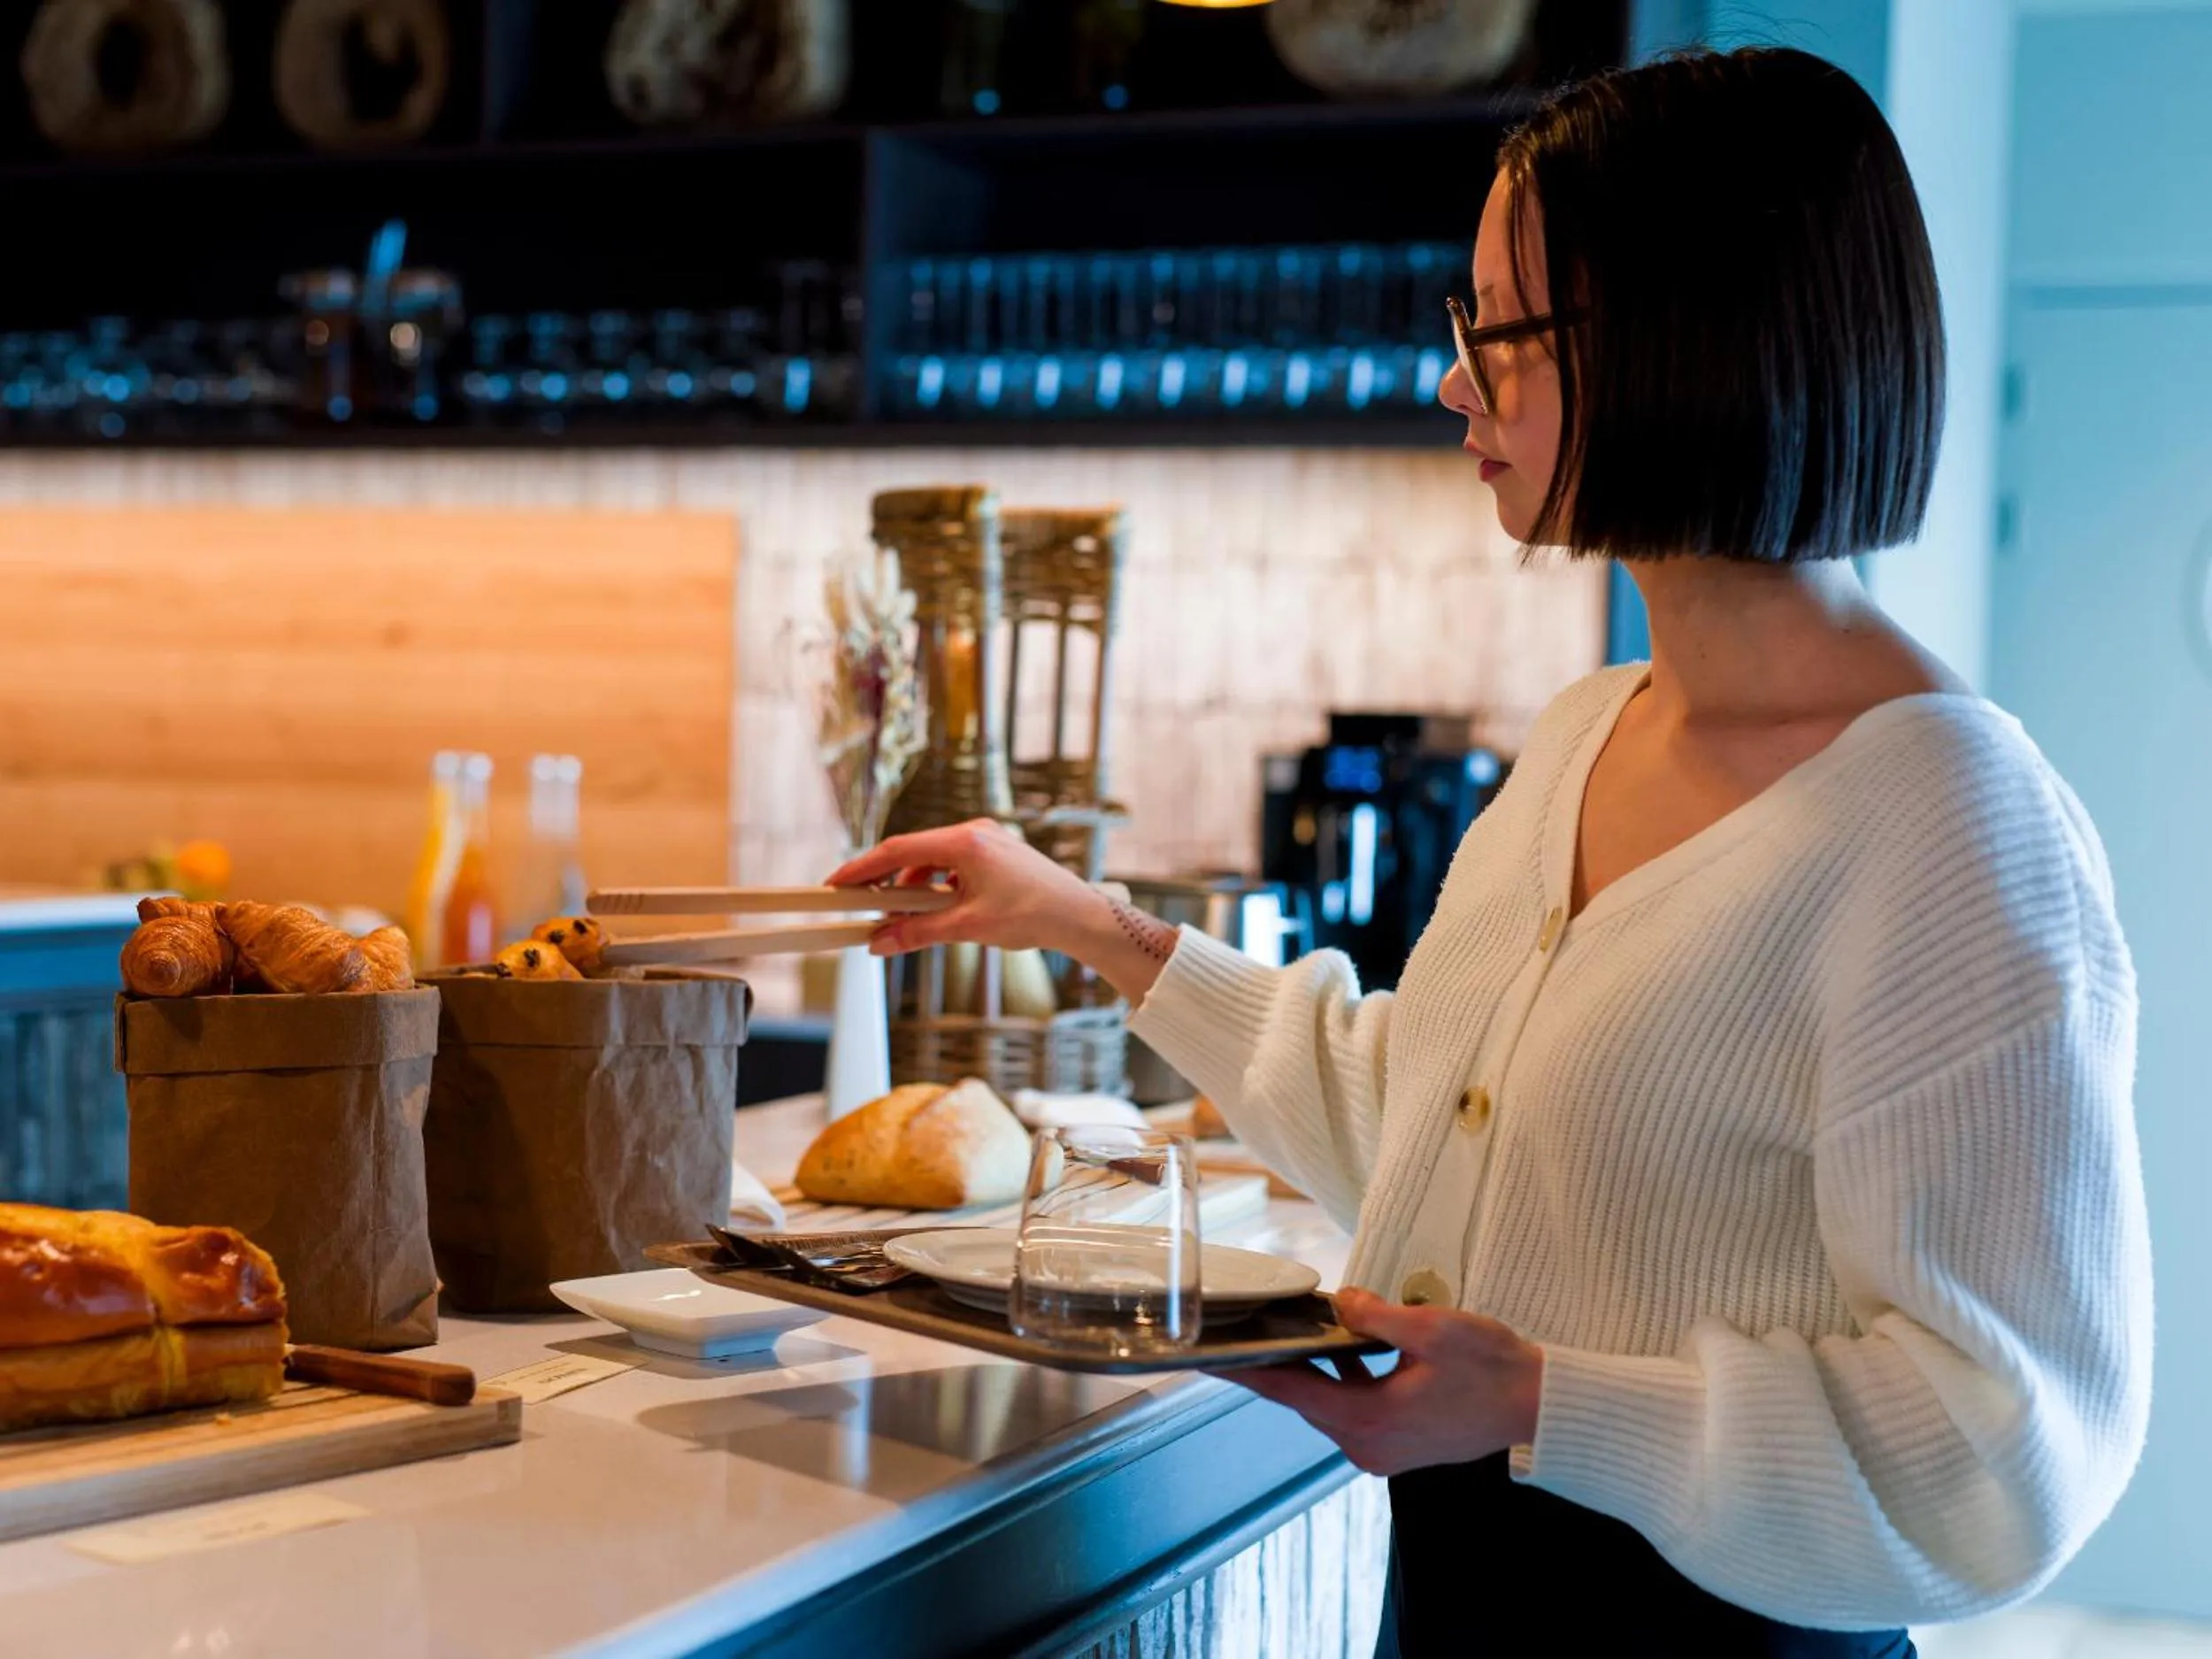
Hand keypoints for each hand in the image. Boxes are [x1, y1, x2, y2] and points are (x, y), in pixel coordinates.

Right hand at [826, 820, 1180, 1003]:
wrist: (1079, 914)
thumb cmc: (1031, 916)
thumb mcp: (968, 926)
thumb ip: (918, 932)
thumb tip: (878, 942)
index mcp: (965, 841)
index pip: (898, 850)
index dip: (861, 868)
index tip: (835, 884)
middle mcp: (973, 831)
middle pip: (911, 850)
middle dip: (882, 878)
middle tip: (856, 901)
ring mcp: (986, 839)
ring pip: (931, 858)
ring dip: (910, 885)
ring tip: (898, 915)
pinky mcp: (995, 851)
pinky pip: (951, 863)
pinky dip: (934, 884)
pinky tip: (932, 908)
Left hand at [1230, 1287, 1544, 1476]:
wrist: (1539, 1405)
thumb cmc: (1493, 1368)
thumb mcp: (1431, 1328)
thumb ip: (1375, 1316)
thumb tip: (1342, 1302)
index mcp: (1368, 1419)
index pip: (1287, 1389)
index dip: (1243, 1369)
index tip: (1208, 1356)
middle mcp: (1367, 1445)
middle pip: (1303, 1398)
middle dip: (1273, 1363)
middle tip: (1239, 1331)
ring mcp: (1382, 1451)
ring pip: (1328, 1403)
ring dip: (1312, 1369)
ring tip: (1284, 1332)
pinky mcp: (1398, 1445)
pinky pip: (1353, 1409)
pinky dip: (1341, 1380)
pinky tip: (1341, 1349)